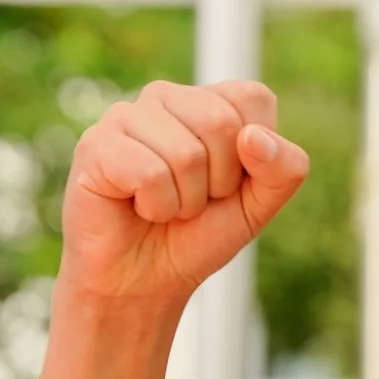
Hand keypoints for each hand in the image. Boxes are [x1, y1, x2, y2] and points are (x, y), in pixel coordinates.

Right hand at [59, 79, 308, 306]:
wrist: (144, 282)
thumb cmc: (197, 236)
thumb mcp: (258, 206)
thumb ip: (283, 169)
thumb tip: (253, 137)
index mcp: (208, 101)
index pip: (253, 98)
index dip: (253, 156)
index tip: (227, 183)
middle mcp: (166, 97)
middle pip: (221, 123)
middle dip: (217, 183)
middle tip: (192, 201)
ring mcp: (126, 116)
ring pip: (186, 154)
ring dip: (184, 201)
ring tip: (163, 207)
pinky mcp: (96, 144)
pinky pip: (149, 173)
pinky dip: (155, 207)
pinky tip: (137, 208)